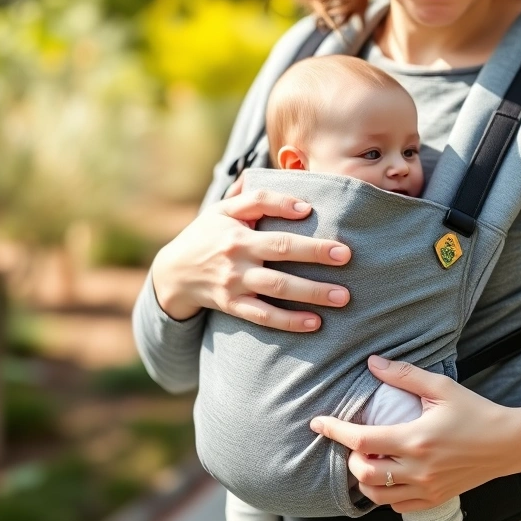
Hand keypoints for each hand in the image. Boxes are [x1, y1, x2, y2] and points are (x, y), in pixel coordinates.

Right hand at [151, 173, 351, 330]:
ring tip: (342, 296)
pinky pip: (264, 316)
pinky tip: (315, 323)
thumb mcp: (223, 210)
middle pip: (280, 252)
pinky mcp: (233, 306)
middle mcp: (237, 255)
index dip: (286, 207)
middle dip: (315, 253)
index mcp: (237, 228)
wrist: (173, 273)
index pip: (263, 209)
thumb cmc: (209, 235)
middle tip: (347, 256)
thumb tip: (301, 203)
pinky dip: (289, 320)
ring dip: (311, 292)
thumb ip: (258, 197)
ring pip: (277, 288)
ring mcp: (235, 283)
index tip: (314, 211)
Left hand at [310, 356, 520, 512]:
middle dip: (350, 457)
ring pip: (376, 494)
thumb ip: (404, 375)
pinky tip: (388, 476)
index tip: (318, 423)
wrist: (509, 443)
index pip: (362, 439)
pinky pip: (397, 505)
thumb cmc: (476, 412)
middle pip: (363, 472)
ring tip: (368, 460)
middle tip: (355, 441)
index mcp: (416, 438)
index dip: (335, 430)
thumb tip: (372, 363)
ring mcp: (426, 487)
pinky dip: (384, 493)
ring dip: (364, 478)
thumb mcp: (442, 387)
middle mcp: (418, 467)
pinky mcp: (434, 499)